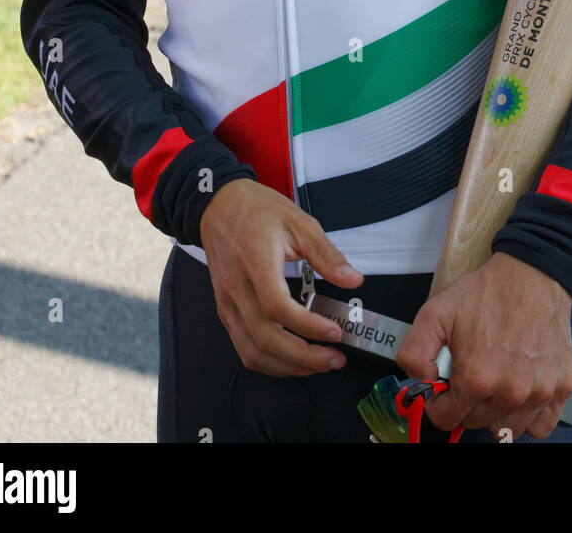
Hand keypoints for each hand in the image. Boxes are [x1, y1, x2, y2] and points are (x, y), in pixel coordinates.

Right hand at [199, 179, 362, 377]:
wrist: (217, 206)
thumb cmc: (258, 210)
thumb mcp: (298, 221)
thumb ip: (326, 253)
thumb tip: (354, 280)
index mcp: (255, 260)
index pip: (275, 306)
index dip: (306, 326)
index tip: (334, 332)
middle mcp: (236, 287)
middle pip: (264, 338)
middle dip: (303, 357)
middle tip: (335, 359)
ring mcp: (227, 302)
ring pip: (252, 351)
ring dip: (287, 366)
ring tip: (319, 364)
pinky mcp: (225, 310)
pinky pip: (243, 347)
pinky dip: (270, 362)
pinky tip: (293, 359)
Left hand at [395, 253, 571, 440]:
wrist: (532, 275)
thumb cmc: (487, 293)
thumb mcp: (435, 312)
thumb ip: (413, 351)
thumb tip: (420, 381)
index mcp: (477, 378)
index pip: (446, 419)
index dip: (439, 403)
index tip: (444, 388)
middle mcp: (510, 392)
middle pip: (475, 424)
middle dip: (466, 404)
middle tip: (471, 374)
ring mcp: (538, 393)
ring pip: (507, 431)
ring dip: (496, 413)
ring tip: (495, 383)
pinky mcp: (560, 389)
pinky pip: (541, 427)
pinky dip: (529, 418)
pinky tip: (521, 394)